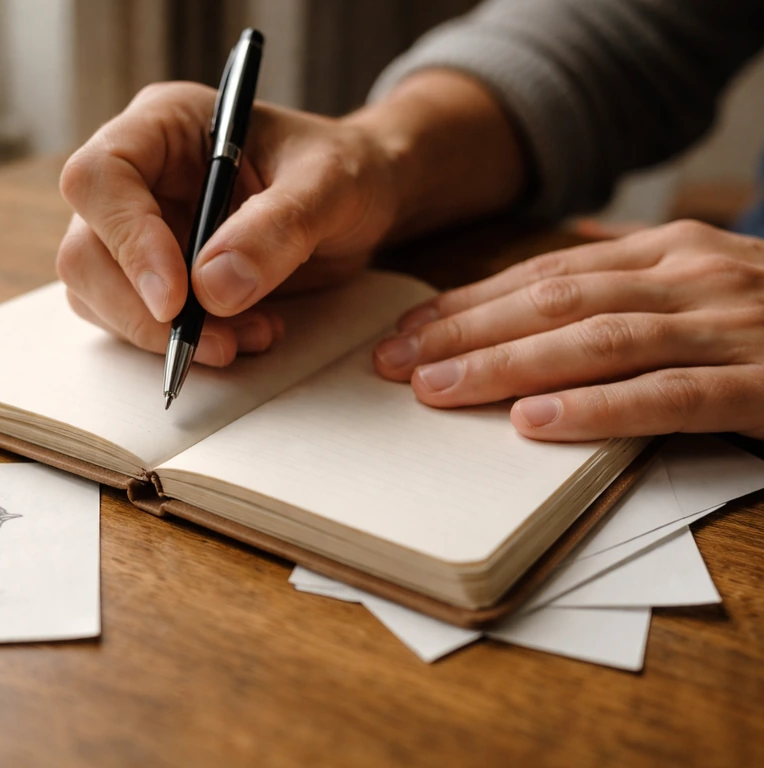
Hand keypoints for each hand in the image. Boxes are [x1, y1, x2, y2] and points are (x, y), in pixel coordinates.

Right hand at [57, 81, 398, 365]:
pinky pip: (133, 322)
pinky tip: (242, 337)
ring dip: (165, 335)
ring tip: (248, 337)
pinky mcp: (152, 277)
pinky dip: (180, 344)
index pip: (100, 177)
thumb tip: (213, 288)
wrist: (361, 203)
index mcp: (164, 124)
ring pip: (97, 295)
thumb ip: (277, 227)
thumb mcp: (330, 186)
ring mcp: (138, 230)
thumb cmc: (344, 172)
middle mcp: (137, 177)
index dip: (127, 240)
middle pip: (84, 250)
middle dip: (143, 310)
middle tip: (217, 341)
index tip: (177, 298)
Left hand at [373, 220, 763, 439]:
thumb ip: (625, 284)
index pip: (540, 275)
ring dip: (508, 366)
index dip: (465, 304)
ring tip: (439, 391)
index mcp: (664, 253)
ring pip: (597, 341)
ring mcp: (730, 326)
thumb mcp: (696, 284)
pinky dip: (599, 410)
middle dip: (464, 334)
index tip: (403, 332)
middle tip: (393, 365)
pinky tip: (537, 425)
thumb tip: (545, 281)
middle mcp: (690, 276)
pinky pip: (671, 397)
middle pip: (552, 302)